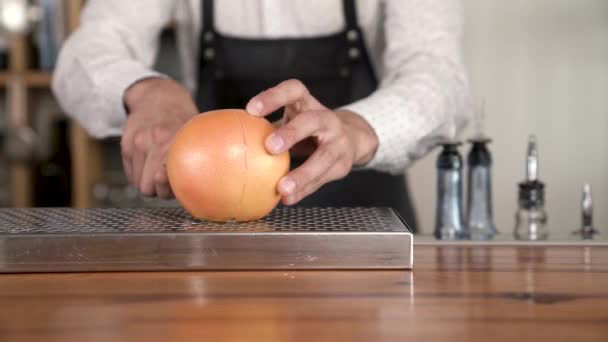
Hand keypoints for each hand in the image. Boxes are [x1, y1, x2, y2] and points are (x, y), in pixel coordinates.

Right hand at [121, 78, 197, 197]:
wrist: (158, 97)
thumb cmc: (181, 120)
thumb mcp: (195, 134)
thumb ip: (199, 157)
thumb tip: (206, 186)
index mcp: (173, 139)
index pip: (165, 173)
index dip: (169, 186)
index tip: (178, 187)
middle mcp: (153, 140)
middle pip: (150, 187)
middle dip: (161, 190)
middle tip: (171, 182)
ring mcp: (137, 143)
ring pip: (140, 184)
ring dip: (150, 184)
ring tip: (161, 171)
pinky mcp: (126, 146)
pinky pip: (131, 176)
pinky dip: (140, 176)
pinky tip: (150, 166)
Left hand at [245, 79, 378, 204]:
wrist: (352, 138)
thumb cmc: (309, 129)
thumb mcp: (292, 120)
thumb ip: (266, 127)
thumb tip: (226, 138)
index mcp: (308, 104)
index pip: (294, 90)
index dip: (273, 97)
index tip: (251, 110)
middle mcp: (327, 119)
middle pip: (312, 120)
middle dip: (292, 132)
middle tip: (270, 146)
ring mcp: (339, 141)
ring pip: (324, 156)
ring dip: (302, 173)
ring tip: (282, 187)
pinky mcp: (343, 163)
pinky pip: (323, 178)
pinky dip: (305, 189)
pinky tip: (288, 198)